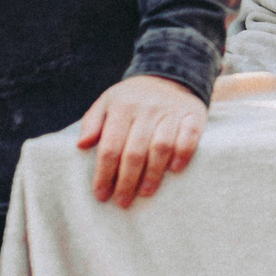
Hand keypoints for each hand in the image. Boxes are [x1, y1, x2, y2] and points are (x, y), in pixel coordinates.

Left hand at [77, 75, 207, 206]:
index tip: (101, 195)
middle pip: (134, 151)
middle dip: (126, 181)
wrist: (170, 74)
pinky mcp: (194, 113)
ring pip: (161, 147)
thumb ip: (92, 122)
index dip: (104, 173)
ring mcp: (171, 110)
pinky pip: (190, 136)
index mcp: (122, 106)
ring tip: (145, 192)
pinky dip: (183, 153)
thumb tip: (82, 145)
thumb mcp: (107, 101)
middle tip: (122, 201)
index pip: (110, 146)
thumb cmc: (133, 98)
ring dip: (153, 173)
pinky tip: (175, 169)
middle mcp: (146, 108)